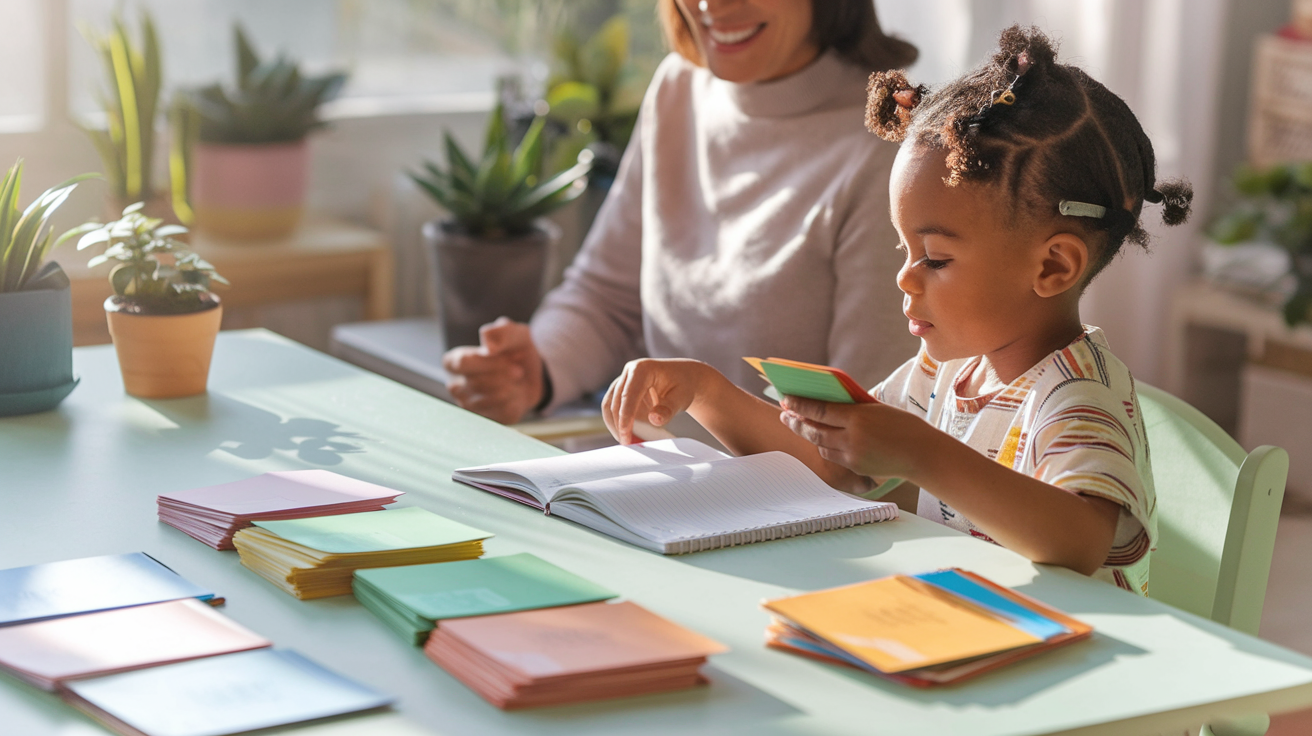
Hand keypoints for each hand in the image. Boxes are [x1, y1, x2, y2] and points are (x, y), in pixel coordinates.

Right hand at [442, 317, 543, 424]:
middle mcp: (456, 386)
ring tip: (518, 378)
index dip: (490, 361)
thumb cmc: (515, 349)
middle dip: (504, 375)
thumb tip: (488, 342)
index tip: (514, 356)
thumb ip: (501, 333)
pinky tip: (518, 392)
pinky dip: (517, 400)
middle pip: (476, 383)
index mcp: (454, 362)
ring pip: (488, 399)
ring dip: (511, 386)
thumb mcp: (514, 334)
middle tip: (519, 369)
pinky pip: (503, 413)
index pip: (463, 363)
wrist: (533, 373)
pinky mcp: (488, 420)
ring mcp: (469, 406)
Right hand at [602, 359, 713, 444]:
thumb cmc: (684, 386)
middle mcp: (629, 372)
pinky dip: (618, 424)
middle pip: (615, 402)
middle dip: (619, 426)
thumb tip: (654, 420)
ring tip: (628, 443)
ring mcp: (623, 381)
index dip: (625, 418)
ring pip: (609, 406)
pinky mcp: (621, 391)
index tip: (626, 438)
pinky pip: (613, 409)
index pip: (628, 396)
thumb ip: (668, 409)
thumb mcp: (681, 398)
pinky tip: (629, 436)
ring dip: (615, 426)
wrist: (685, 378)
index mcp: (642, 369)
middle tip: (629, 446)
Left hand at [778, 395, 931, 480]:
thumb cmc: (905, 426)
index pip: (819, 410)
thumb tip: (829, 403)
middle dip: (796, 421)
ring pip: (820, 445)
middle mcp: (852, 438)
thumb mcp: (879, 409)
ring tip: (798, 425)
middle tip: (784, 413)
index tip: (786, 398)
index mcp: (858, 418)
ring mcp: (853, 456)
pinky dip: (824, 447)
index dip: (799, 405)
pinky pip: (833, 456)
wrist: (923, 454)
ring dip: (807, 435)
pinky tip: (819, 439)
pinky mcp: (856, 468)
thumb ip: (854, 407)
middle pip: (814, 430)